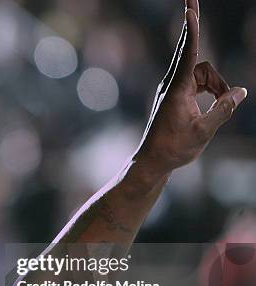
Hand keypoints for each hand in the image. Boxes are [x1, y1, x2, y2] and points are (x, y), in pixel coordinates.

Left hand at [135, 0, 246, 175]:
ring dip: (216, 83)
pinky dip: (210, 89)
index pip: (188, 54)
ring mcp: (172, 89)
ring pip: (201, 72)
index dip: (192, 31)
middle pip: (190, 51)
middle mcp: (172, 84)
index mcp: (177, 90)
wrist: (153, 162)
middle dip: (193, 25)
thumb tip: (240, 91)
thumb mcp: (205, 131)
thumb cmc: (175, 148)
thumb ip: (224, 108)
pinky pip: (197, 83)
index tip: (189, 11)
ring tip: (224, 103)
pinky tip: (217, 103)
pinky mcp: (174, 96)